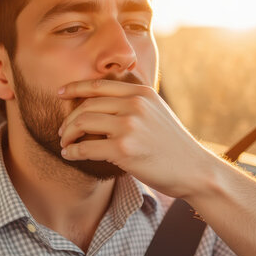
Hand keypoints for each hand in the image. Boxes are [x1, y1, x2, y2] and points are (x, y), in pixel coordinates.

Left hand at [57, 79, 218, 197]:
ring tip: (65, 143)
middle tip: (63, 131)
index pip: (99, 85)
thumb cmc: (174, 145)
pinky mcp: (124, 149)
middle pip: (87, 105)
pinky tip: (69, 155)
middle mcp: (134, 104)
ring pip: (83, 123)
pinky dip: (73, 151)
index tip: (60, 93)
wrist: (195, 169)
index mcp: (141, 93)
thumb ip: (135, 103)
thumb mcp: (157, 112)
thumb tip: (106, 101)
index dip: (75, 88)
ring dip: (68, 134)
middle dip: (69, 119)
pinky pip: (86, 147)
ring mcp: (129, 126)